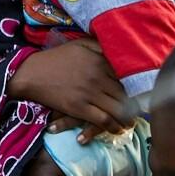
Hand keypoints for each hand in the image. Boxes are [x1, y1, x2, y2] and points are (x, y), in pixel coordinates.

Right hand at [10, 39, 132, 135]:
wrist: (31, 73)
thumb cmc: (56, 58)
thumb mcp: (80, 45)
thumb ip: (100, 46)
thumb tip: (119, 48)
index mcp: (101, 61)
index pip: (127, 77)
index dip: (137, 88)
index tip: (143, 95)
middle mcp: (98, 77)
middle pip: (125, 95)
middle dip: (135, 107)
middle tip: (140, 113)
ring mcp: (89, 93)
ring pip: (117, 110)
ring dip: (127, 120)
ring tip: (131, 124)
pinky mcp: (79, 108)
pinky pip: (103, 120)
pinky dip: (113, 127)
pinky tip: (117, 130)